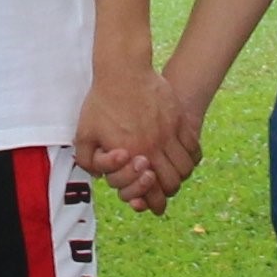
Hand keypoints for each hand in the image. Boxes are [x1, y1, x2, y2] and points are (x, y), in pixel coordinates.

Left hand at [78, 64, 185, 210]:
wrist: (122, 70)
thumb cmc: (101, 102)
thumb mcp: (84, 134)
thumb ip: (88, 161)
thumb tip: (100, 177)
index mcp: (132, 155)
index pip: (151, 191)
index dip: (154, 203)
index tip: (154, 205)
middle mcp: (154, 147)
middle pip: (173, 183)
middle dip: (168, 191)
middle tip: (164, 189)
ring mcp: (169, 132)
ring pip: (185, 167)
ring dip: (180, 175)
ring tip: (174, 173)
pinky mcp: (179, 119)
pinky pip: (193, 146)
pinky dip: (192, 157)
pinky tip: (184, 156)